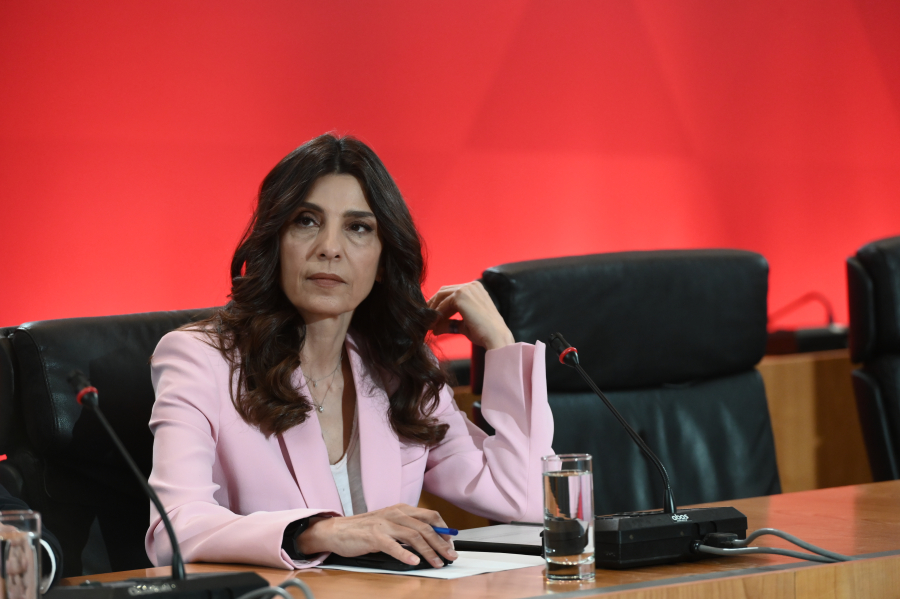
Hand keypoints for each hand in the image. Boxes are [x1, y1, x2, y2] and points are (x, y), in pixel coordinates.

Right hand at [295, 504, 456, 567]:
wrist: (337, 530)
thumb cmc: (364, 529)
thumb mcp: (389, 523)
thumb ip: (407, 529)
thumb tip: (429, 540)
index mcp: (401, 509)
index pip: (430, 516)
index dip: (443, 529)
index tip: (451, 542)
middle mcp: (395, 513)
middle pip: (425, 527)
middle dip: (441, 543)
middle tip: (451, 555)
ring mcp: (385, 524)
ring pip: (414, 536)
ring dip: (429, 551)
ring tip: (437, 562)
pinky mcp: (373, 536)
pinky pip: (392, 545)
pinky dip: (405, 553)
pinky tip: (414, 561)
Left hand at [428, 281, 515, 349]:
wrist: (495, 337)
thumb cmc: (484, 333)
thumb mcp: (464, 325)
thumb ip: (450, 323)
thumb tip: (435, 328)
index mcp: (476, 289)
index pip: (452, 292)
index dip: (440, 304)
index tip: (433, 317)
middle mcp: (471, 285)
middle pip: (445, 291)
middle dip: (434, 304)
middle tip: (427, 318)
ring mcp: (466, 289)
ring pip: (442, 296)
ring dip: (434, 310)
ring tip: (429, 324)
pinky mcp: (461, 295)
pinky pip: (443, 304)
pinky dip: (437, 314)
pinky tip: (434, 325)